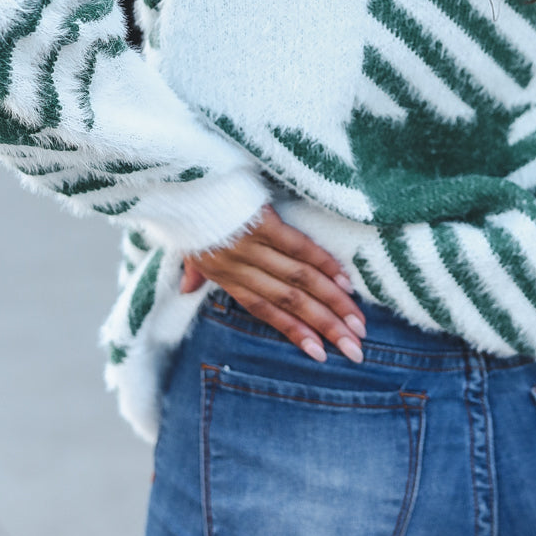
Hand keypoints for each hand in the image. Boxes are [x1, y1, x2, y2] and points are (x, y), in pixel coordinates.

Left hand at [179, 204, 365, 363]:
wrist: (177, 179)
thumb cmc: (184, 213)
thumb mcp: (185, 247)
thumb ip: (193, 271)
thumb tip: (187, 290)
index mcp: (226, 277)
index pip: (266, 312)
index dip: (296, 333)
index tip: (323, 355)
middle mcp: (242, 268)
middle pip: (291, 303)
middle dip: (327, 327)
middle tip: (356, 349)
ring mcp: (254, 246)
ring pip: (300, 281)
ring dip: (334, 303)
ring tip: (358, 323)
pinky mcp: (263, 222)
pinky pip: (298, 248)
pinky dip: (324, 265)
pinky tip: (345, 282)